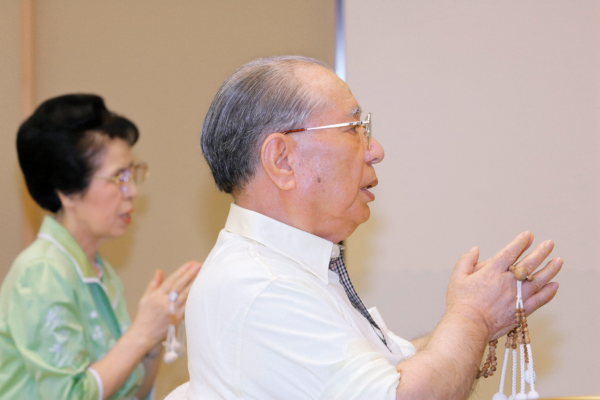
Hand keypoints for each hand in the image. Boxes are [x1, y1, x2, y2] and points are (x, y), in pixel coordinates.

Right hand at [128, 260, 201, 348]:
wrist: (144, 334)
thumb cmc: (144, 316)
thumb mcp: (145, 298)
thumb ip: (154, 284)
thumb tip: (159, 271)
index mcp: (156, 296)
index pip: (171, 280)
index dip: (182, 271)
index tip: (190, 263)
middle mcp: (164, 302)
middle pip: (180, 286)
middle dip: (190, 274)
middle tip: (199, 265)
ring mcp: (172, 311)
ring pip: (186, 295)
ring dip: (194, 284)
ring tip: (202, 275)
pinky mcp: (177, 319)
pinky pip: (188, 306)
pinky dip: (194, 298)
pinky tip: (200, 291)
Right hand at [445, 232, 560, 340]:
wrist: (469, 325)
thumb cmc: (461, 303)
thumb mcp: (457, 277)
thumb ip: (466, 261)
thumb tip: (475, 250)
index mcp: (492, 271)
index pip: (510, 252)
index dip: (520, 242)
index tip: (528, 235)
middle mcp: (508, 281)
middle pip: (529, 263)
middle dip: (541, 251)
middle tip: (549, 244)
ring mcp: (517, 296)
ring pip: (538, 280)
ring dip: (550, 269)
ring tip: (558, 261)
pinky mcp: (521, 310)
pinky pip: (540, 300)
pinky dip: (549, 292)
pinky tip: (554, 286)